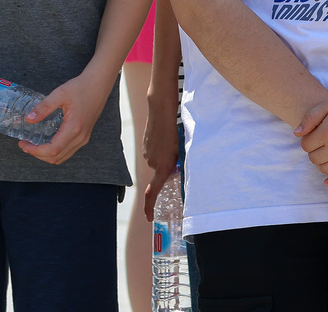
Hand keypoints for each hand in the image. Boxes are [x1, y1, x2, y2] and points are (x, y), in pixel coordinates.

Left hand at [20, 67, 116, 165]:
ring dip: (46, 155)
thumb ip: (43, 107)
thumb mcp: (60, 94)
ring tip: (34, 144)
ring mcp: (84, 137)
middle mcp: (81, 137)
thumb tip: (28, 120)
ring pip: (62, 157)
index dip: (34, 151)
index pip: (52, 150)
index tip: (23, 143)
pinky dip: (55, 151)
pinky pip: (68, 151)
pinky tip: (47, 141)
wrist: (100, 83)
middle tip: (25, 144)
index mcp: (74, 128)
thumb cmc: (81, 87)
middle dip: (37, 154)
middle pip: (56, 157)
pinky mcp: (85, 135)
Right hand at [141, 105, 180, 220]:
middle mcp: (153, 163)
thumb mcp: (182, 148)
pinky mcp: (145, 147)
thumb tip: (177, 171)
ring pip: (159, 161)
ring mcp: (147, 155)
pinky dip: (161, 149)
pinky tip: (167, 137)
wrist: (162, 110)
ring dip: (166, 156)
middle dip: (169, 167)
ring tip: (174, 141)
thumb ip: (178, 162)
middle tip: (179, 153)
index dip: (150, 207)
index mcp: (163, 166)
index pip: (153, 192)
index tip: (149, 217)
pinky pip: (155, 153)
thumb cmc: (176, 129)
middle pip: (161, 172)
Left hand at [295, 93, 327, 179]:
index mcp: (327, 132)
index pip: (305, 145)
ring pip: (325, 170)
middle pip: (313, 159)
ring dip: (323, 163)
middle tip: (323, 143)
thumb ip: (309, 117)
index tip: (316, 134)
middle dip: (315, 151)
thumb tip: (297, 134)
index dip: (308, 140)